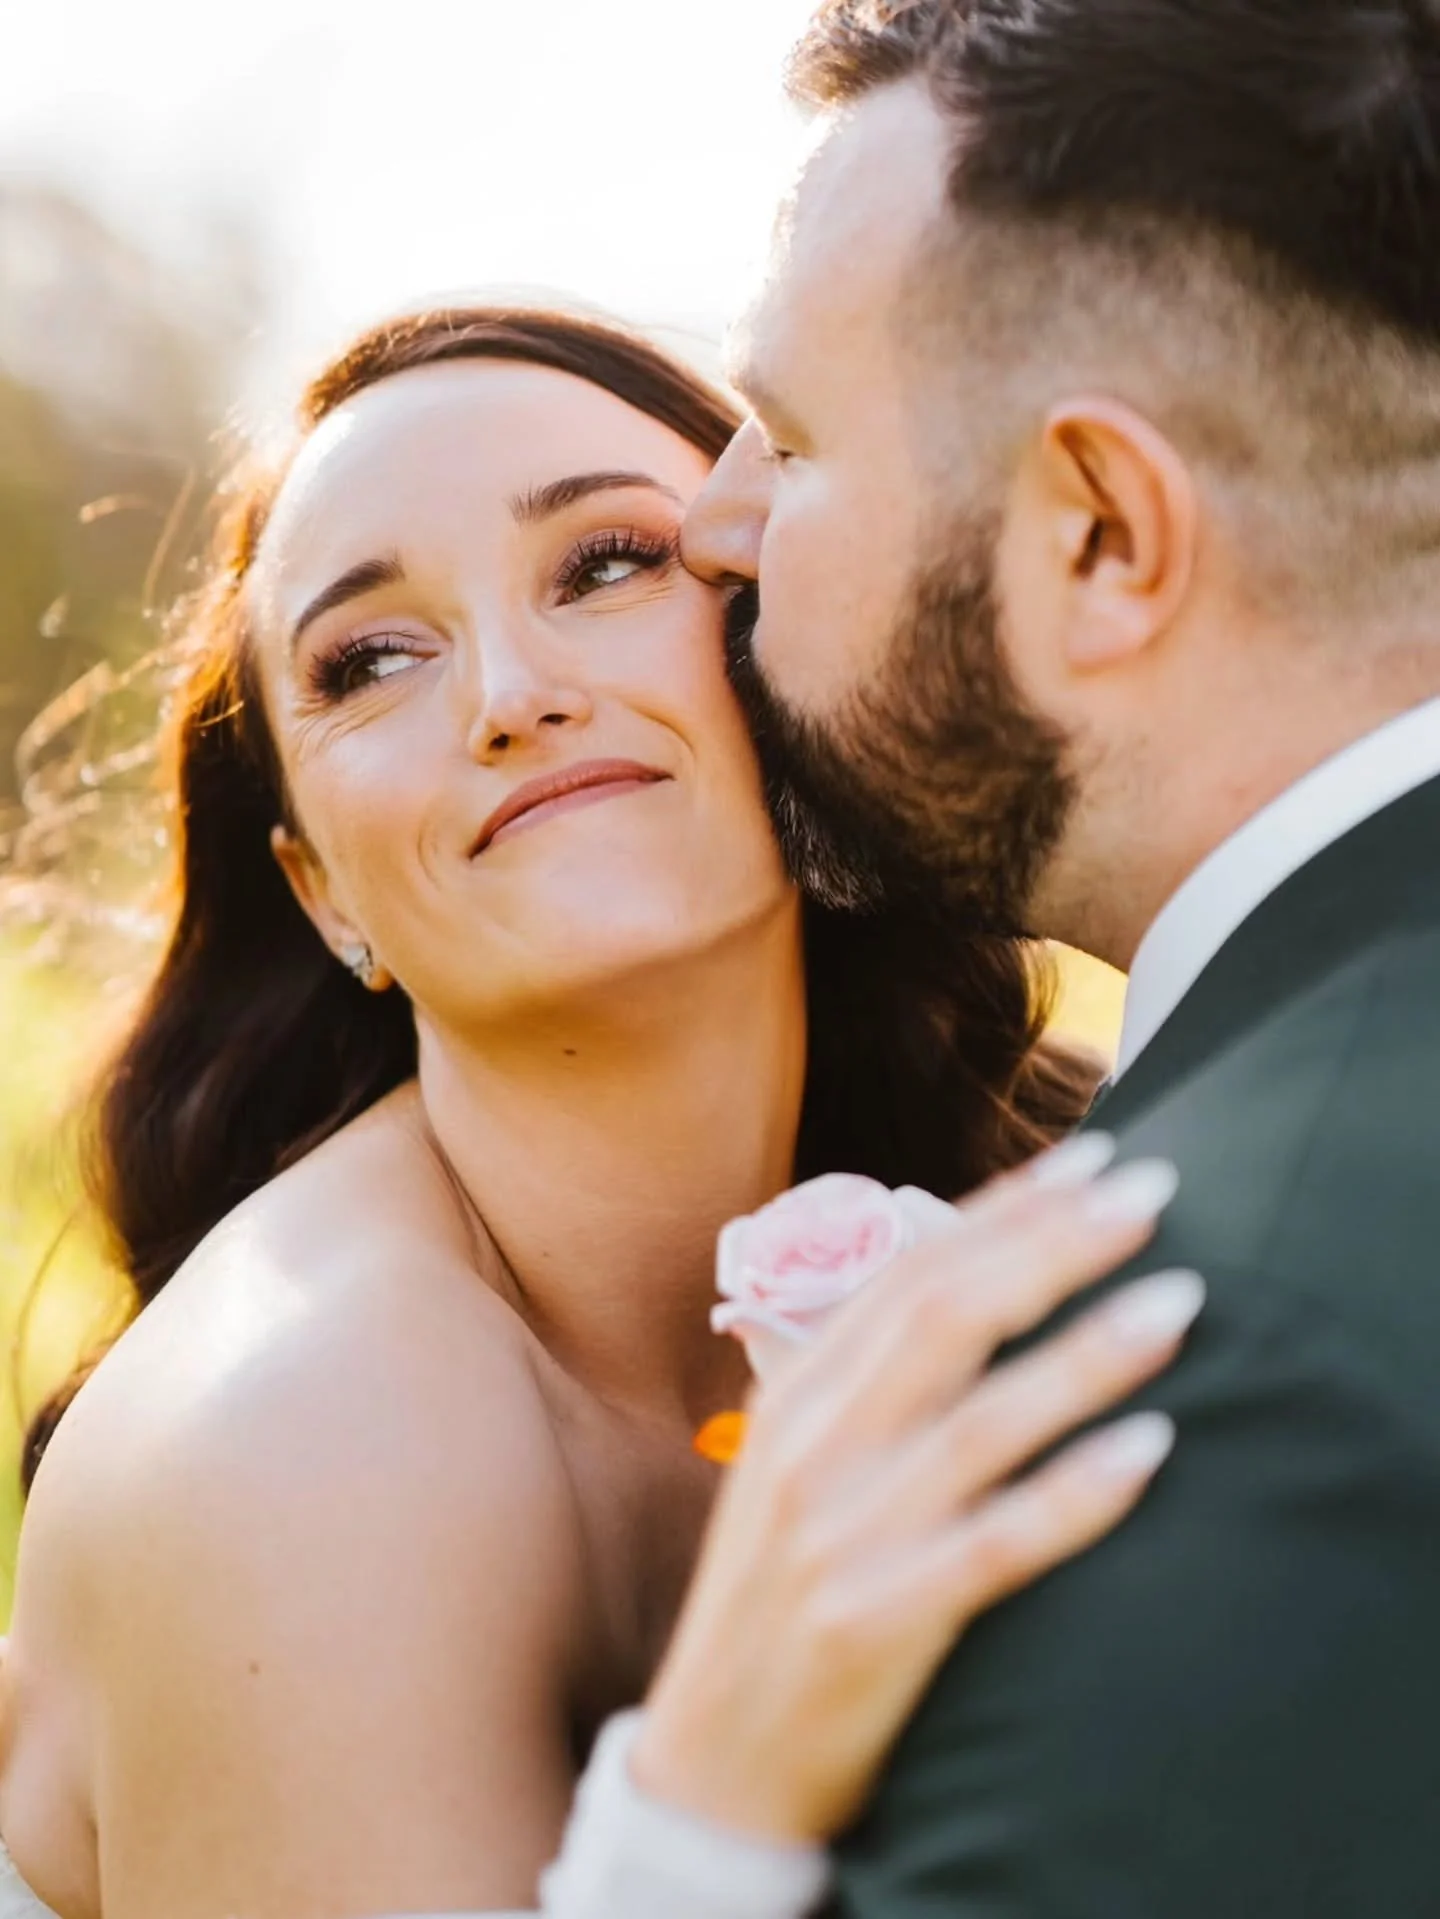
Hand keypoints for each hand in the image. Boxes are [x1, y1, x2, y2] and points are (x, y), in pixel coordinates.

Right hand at [634, 1136, 1198, 1844]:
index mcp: (794, 1394)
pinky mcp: (876, 1621)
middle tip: (1153, 1193)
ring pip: (979, 1420)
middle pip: (945, 1316)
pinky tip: (1149, 1448)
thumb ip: (860, 1378)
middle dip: (1055, 1245)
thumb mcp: (793, 1465)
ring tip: (1179, 1307)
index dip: (1006, 1208)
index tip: (1093, 1158)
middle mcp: (812, 1447)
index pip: (908, 1269)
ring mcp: (842, 1533)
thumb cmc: (779, 1594)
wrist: (717, 1759)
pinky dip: (1074, 1493)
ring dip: (1086, 1356)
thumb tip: (958, 1280)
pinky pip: (994, 1545)